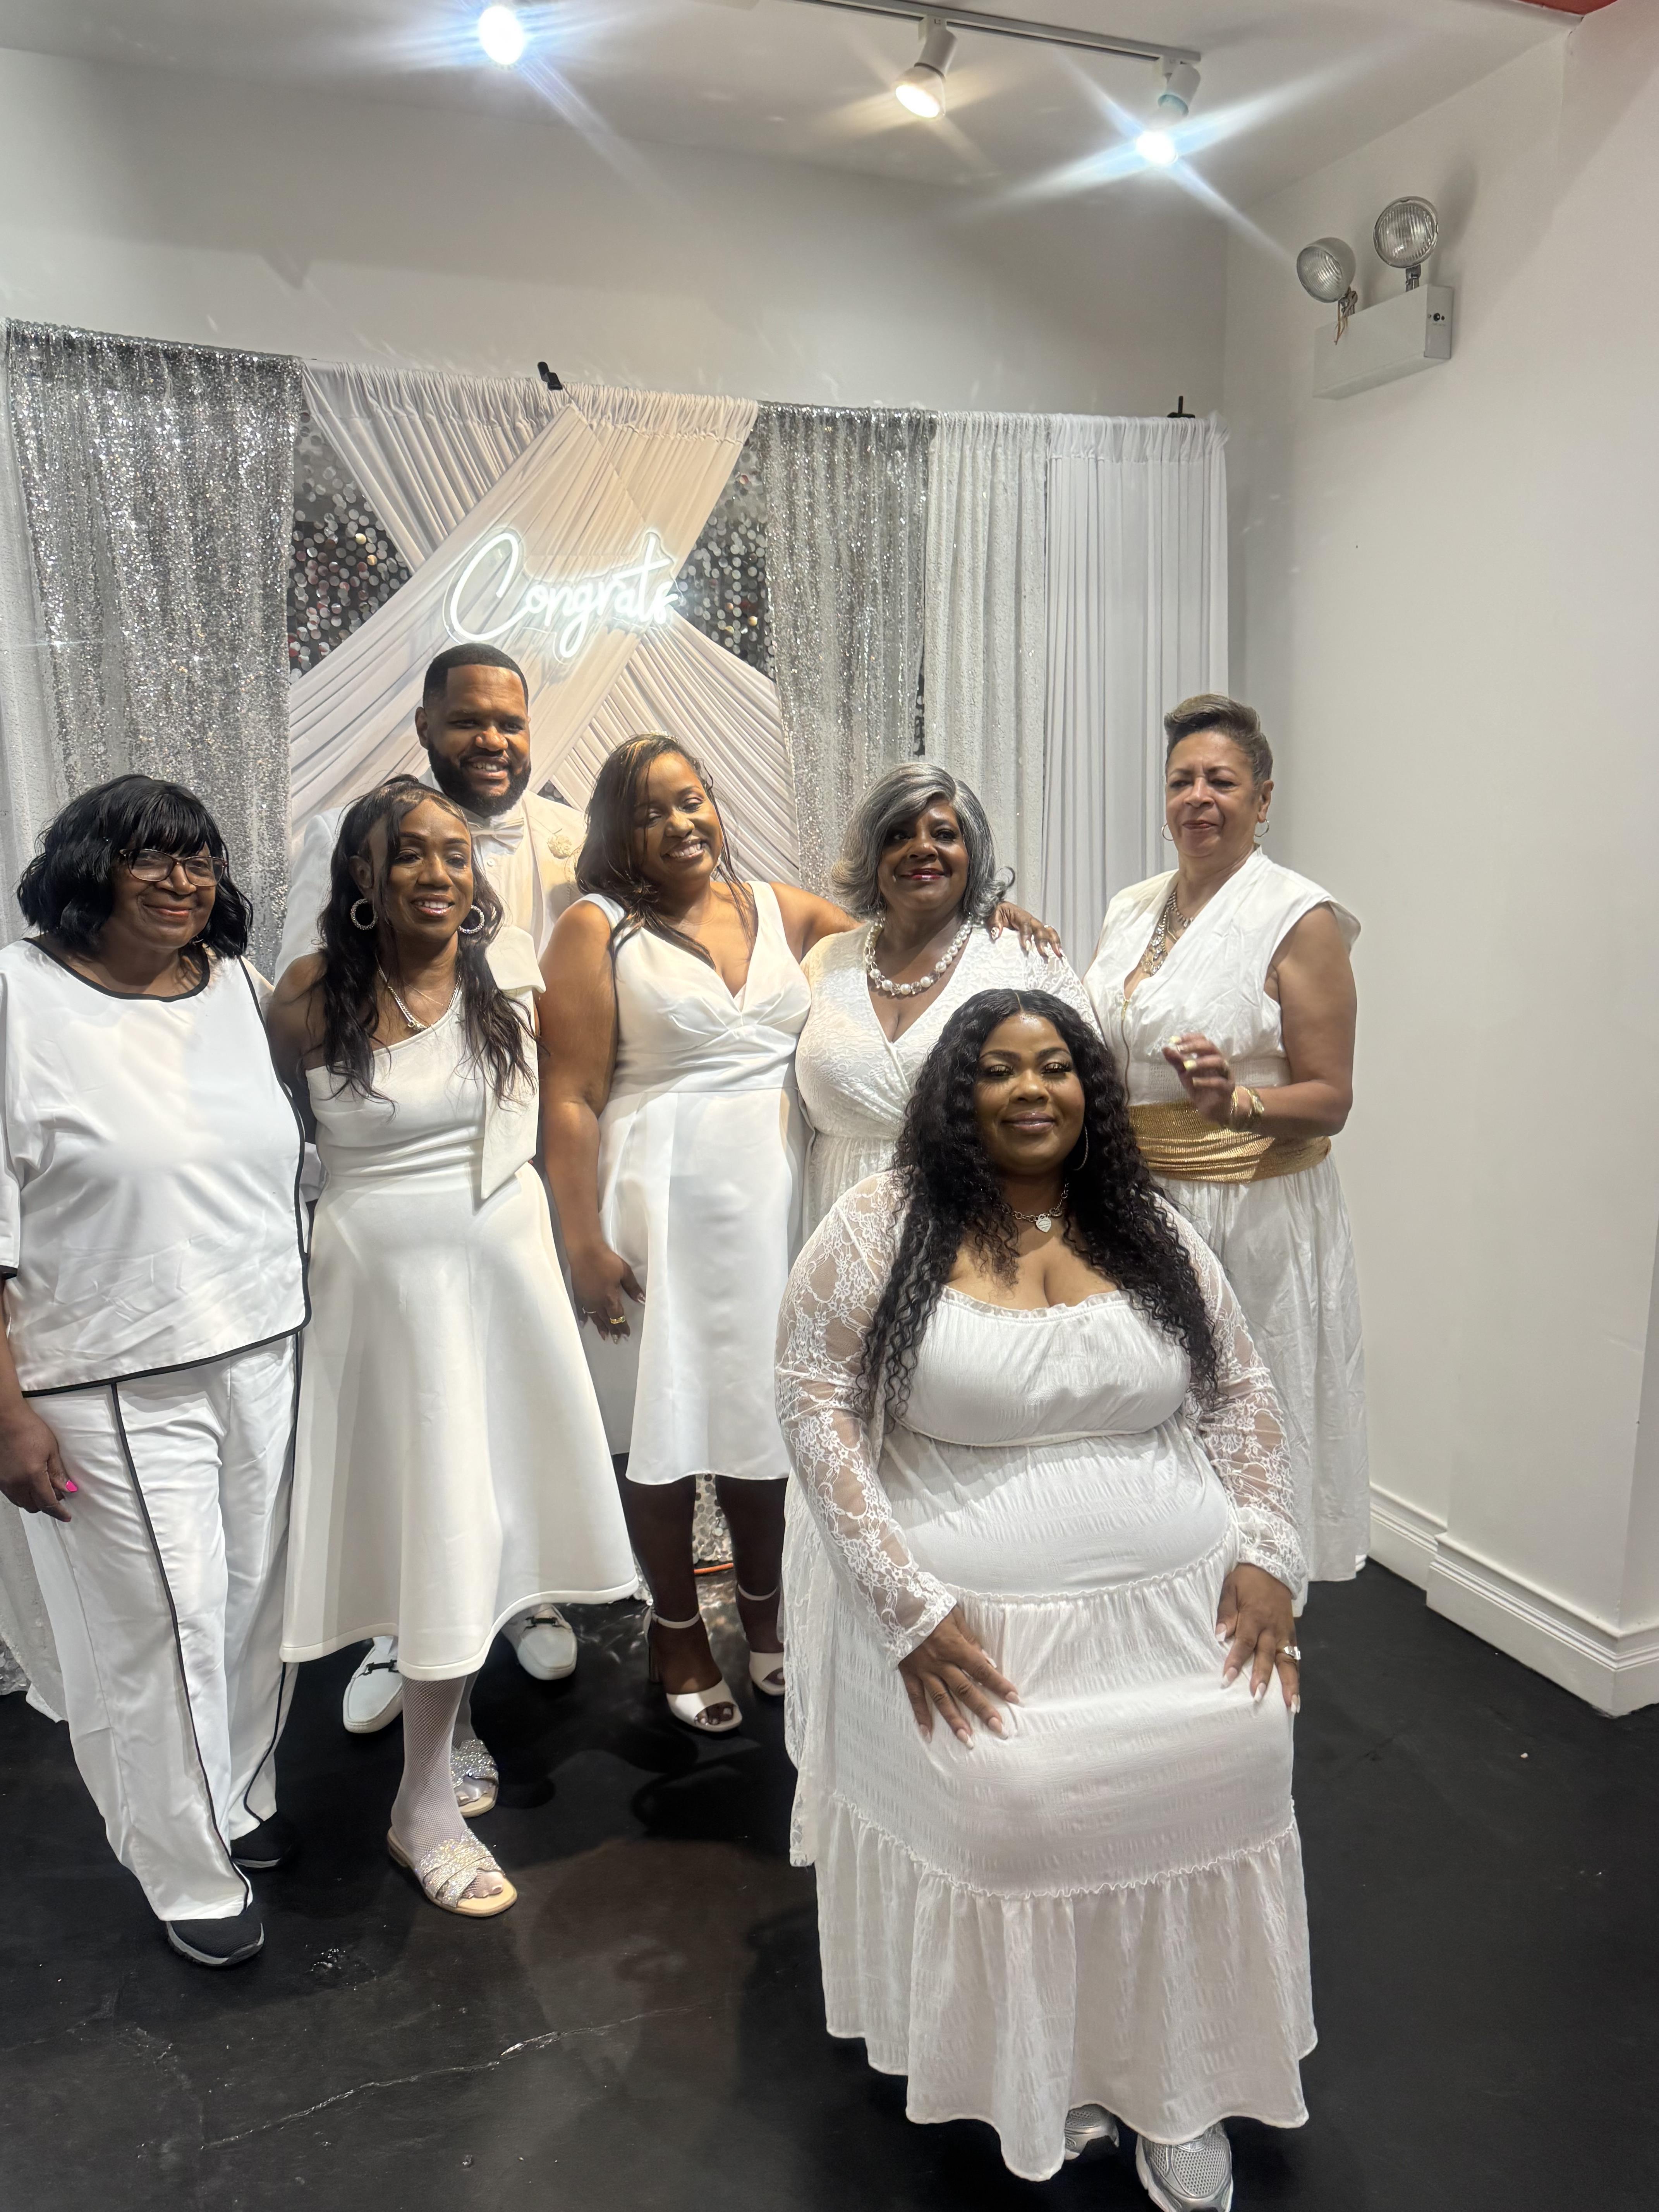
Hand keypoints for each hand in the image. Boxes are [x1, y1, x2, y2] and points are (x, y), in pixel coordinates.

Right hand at [0, 1402, 71, 1521]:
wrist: (6, 1421)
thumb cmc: (30, 1430)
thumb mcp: (51, 1450)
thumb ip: (58, 1473)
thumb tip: (67, 1489)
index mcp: (32, 1476)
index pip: (48, 1503)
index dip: (59, 1512)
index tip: (66, 1516)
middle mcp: (16, 1483)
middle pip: (33, 1506)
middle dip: (47, 1505)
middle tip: (58, 1494)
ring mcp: (5, 1483)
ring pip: (21, 1503)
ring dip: (34, 1500)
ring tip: (45, 1488)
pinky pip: (12, 1495)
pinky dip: (23, 1494)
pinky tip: (30, 1484)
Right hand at [568, 1244, 643, 1340]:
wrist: (585, 1251)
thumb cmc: (606, 1260)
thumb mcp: (624, 1272)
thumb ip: (633, 1288)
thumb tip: (642, 1300)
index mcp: (609, 1298)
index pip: (618, 1317)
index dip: (622, 1326)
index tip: (626, 1335)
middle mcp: (597, 1302)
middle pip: (606, 1320)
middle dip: (613, 1330)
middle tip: (616, 1340)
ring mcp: (586, 1299)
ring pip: (594, 1317)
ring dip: (600, 1327)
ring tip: (604, 1336)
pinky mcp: (578, 1294)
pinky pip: (580, 1309)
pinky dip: (583, 1317)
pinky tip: (584, 1324)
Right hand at [897, 1607, 1018, 1743]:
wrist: (894, 1602)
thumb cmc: (929, 1605)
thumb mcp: (954, 1615)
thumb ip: (970, 1639)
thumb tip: (987, 1661)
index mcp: (954, 1646)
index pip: (981, 1669)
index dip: (998, 1684)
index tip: (1014, 1698)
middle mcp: (940, 1662)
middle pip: (965, 1689)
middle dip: (983, 1710)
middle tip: (998, 1729)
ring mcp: (923, 1670)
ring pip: (941, 1699)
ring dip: (955, 1720)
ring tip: (967, 1740)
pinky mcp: (908, 1672)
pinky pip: (915, 1697)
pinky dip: (920, 1716)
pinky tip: (927, 1733)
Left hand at [988, 902, 1061, 957]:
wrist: (1000, 912)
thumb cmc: (997, 914)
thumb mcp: (992, 915)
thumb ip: (994, 923)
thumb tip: (996, 933)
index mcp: (1019, 915)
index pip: (1025, 924)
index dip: (1027, 934)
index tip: (1027, 947)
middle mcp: (1031, 921)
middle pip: (1040, 929)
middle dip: (1043, 941)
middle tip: (1044, 953)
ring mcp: (1036, 927)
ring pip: (1049, 932)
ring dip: (1055, 943)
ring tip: (1059, 955)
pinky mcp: (1038, 934)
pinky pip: (1050, 938)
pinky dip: (1056, 946)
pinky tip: (1059, 956)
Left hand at [1163, 1031, 1236, 1127]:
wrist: (1212, 1108)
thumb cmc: (1200, 1087)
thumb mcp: (1185, 1073)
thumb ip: (1177, 1061)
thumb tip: (1165, 1048)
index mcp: (1209, 1056)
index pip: (1203, 1040)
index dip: (1190, 1038)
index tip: (1174, 1040)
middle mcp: (1219, 1061)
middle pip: (1211, 1047)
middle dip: (1195, 1046)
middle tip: (1180, 1049)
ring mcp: (1225, 1074)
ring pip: (1218, 1062)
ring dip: (1201, 1062)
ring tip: (1187, 1066)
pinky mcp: (1227, 1088)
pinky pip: (1219, 1082)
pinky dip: (1205, 1081)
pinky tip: (1194, 1082)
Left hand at [1216, 1563, 1297, 1709]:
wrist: (1273, 1566)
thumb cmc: (1246, 1579)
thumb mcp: (1230, 1588)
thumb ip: (1226, 1612)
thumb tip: (1219, 1636)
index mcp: (1254, 1616)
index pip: (1244, 1642)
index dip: (1236, 1660)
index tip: (1227, 1678)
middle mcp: (1272, 1627)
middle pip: (1267, 1655)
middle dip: (1263, 1677)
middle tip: (1257, 1696)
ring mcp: (1285, 1632)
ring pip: (1288, 1661)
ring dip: (1289, 1684)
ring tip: (1291, 1706)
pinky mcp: (1292, 1634)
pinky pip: (1295, 1657)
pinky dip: (1296, 1676)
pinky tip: (1295, 1694)